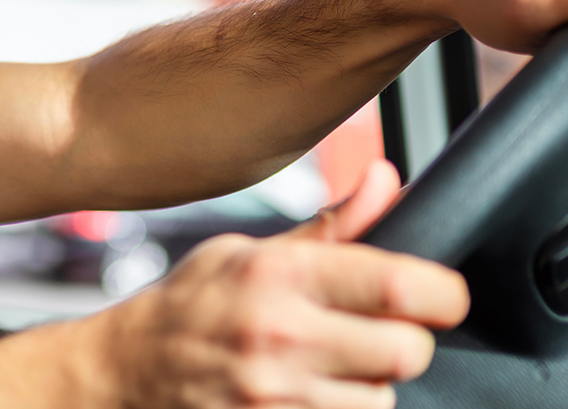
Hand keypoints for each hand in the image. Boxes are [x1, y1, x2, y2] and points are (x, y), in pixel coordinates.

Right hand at [93, 161, 466, 407]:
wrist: (125, 370)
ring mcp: (276, 396)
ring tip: (335, 364)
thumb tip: (387, 180)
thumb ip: (331, 227)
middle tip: (384, 331)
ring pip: (382, 399)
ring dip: (372, 383)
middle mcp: (281, 336)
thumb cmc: (191, 304)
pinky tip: (313, 391)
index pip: (398, 286)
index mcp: (280, 275)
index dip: (442, 293)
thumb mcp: (250, 250)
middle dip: (408, 341)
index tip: (442, 294)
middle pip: (406, 351)